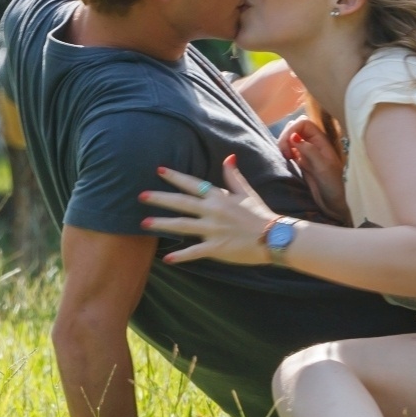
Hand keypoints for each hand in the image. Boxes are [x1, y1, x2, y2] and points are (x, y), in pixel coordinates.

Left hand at [140, 156, 280, 264]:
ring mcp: (213, 230)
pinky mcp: (216, 247)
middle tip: (141, 196)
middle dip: (160, 199)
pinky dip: (181, 256)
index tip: (159, 170)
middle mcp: (213, 211)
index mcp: (220, 198)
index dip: (176, 177)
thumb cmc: (261, 214)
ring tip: (144, 224)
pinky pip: (195, 251)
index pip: (193, 184)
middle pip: (182, 203)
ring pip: (183, 225)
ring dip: (163, 224)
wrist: (274, 236)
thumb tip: (229, 157)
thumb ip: (233, 177)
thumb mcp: (247, 192)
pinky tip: (167, 259)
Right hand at [280, 116, 348, 223]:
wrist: (331, 202)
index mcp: (321, 141)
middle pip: (294, 127)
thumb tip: (294, 136)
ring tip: (285, 157)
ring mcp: (305, 151)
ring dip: (283, 144)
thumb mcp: (323, 168)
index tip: (290, 144)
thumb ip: (310, 151)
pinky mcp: (299, 160)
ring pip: (289, 137)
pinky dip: (283, 151)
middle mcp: (313, 143)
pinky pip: (288, 148)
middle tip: (285, 153)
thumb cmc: (332, 185)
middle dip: (285, 136)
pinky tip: (286, 160)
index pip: (304, 122)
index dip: (294, 129)